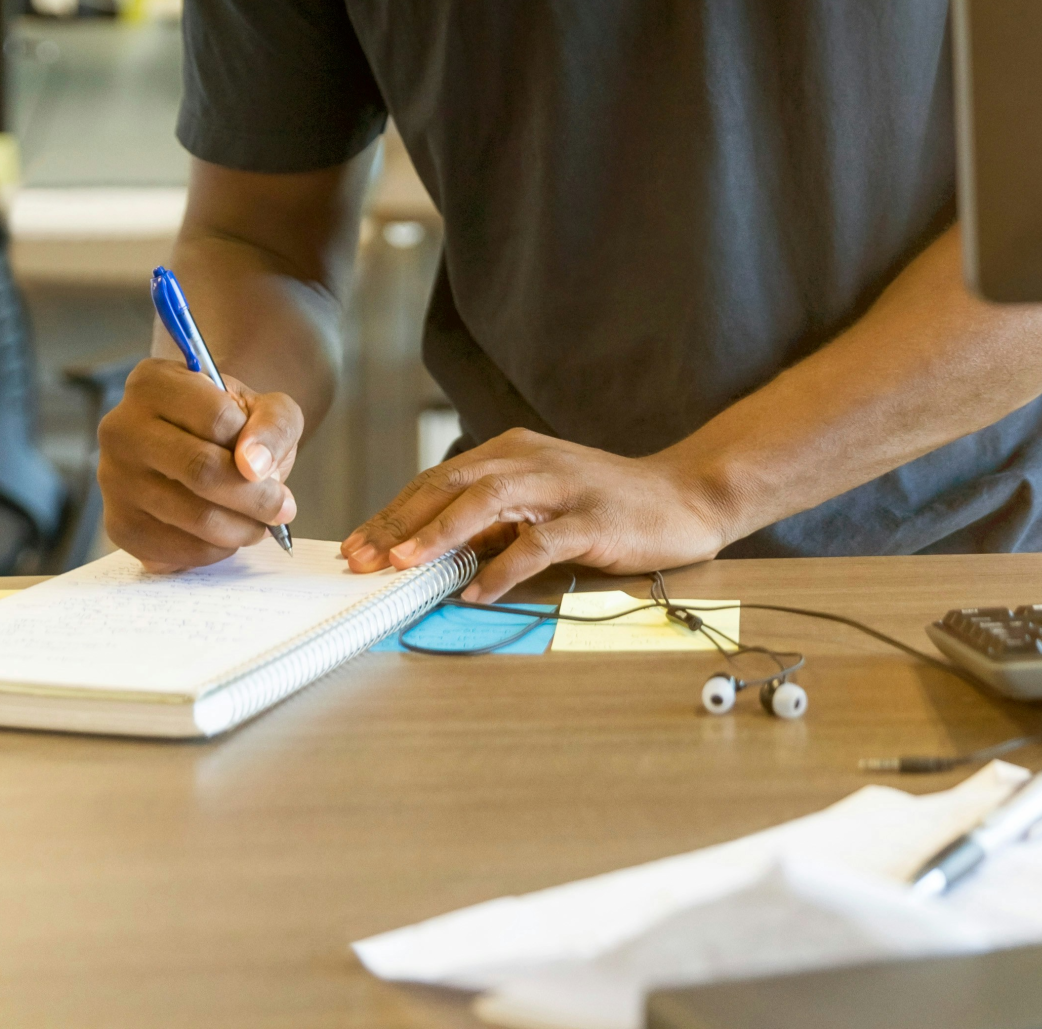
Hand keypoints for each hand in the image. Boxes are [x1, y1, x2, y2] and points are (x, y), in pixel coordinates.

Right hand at [98, 356, 300, 570]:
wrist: (202, 446)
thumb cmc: (233, 424)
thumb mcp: (267, 408)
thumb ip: (272, 425)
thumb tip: (253, 465)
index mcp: (153, 381)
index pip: (215, 418)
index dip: (253, 445)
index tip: (270, 463)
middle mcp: (121, 427)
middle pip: (200, 469)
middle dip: (255, 497)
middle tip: (281, 507)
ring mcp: (113, 479)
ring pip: (191, 514)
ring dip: (240, 527)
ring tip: (261, 522)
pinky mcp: (117, 525)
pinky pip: (173, 550)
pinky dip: (214, 550)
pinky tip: (229, 535)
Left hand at [339, 428, 728, 601]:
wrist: (684, 495)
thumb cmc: (606, 503)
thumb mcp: (540, 499)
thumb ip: (492, 518)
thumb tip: (429, 553)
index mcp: (512, 450)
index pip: (438, 479)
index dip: (394, 513)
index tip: (357, 547)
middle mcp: (531, 459)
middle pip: (451, 485)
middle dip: (401, 523)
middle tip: (363, 559)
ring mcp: (562, 487)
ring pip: (488, 502)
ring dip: (442, 533)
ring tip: (406, 565)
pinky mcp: (592, 518)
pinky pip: (539, 542)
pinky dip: (504, 567)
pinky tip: (477, 591)